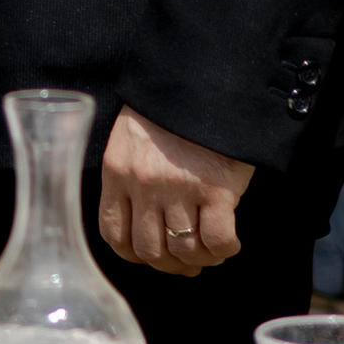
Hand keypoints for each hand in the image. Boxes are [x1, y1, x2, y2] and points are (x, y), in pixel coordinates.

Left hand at [99, 108, 253, 274]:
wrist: (207, 80)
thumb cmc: (172, 111)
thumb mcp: (134, 139)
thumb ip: (131, 177)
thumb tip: (148, 225)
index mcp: (117, 171)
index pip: (114, 234)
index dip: (135, 255)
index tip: (152, 256)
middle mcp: (143, 184)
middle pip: (149, 250)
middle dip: (169, 264)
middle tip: (186, 261)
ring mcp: (179, 188)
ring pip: (184, 250)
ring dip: (199, 259)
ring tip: (209, 251)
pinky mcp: (216, 189)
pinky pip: (216, 240)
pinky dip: (223, 250)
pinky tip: (229, 243)